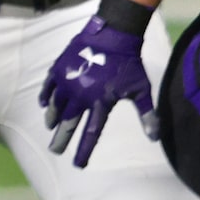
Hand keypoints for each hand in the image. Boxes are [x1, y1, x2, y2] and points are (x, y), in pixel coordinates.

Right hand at [38, 13, 157, 167]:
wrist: (114, 34)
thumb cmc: (129, 63)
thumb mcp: (141, 89)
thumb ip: (147, 114)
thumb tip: (154, 138)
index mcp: (101, 102)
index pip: (91, 133)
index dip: (84, 150)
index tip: (77, 165)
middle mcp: (81, 96)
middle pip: (68, 124)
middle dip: (61, 139)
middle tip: (55, 151)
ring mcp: (68, 82)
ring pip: (56, 106)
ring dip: (53, 119)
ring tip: (51, 127)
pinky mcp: (60, 69)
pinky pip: (48, 87)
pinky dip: (46, 97)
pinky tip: (44, 105)